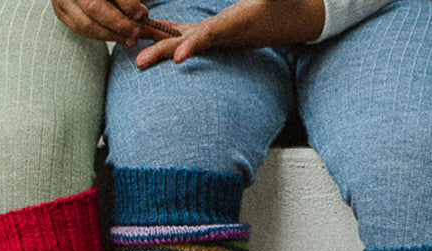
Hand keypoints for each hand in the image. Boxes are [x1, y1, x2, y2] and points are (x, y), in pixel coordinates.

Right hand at [52, 0, 160, 46]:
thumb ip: (129, 0)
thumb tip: (141, 16)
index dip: (128, 4)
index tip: (141, 15)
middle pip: (94, 7)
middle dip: (119, 24)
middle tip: (137, 33)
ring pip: (86, 23)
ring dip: (112, 36)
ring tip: (130, 39)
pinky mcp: (60, 10)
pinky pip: (79, 29)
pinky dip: (100, 36)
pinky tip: (115, 36)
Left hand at [134, 0, 325, 65]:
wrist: (297, 18)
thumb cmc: (288, 2)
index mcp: (239, 24)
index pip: (213, 35)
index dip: (195, 45)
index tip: (178, 57)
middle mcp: (227, 35)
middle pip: (190, 43)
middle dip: (164, 52)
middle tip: (139, 63)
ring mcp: (221, 36)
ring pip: (185, 41)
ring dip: (158, 47)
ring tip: (134, 57)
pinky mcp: (217, 33)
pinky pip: (188, 35)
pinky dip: (168, 35)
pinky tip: (148, 34)